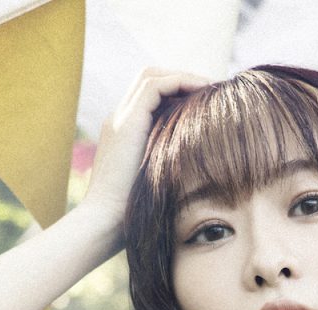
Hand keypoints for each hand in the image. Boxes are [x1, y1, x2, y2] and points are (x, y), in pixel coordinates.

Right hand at [82, 68, 209, 239]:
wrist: (104, 224)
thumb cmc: (131, 221)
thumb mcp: (156, 193)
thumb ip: (170, 180)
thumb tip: (201, 187)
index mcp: (124, 137)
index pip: (150, 100)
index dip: (178, 96)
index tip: (207, 107)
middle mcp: (119, 122)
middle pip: (150, 81)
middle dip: (182, 81)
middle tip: (213, 92)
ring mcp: (120, 119)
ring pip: (151, 76)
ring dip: (184, 77)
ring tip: (212, 88)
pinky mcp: (128, 122)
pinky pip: (155, 85)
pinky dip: (181, 82)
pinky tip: (204, 91)